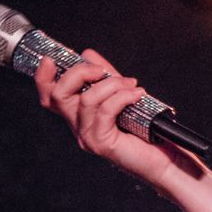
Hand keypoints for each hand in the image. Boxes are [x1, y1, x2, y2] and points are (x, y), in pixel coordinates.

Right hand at [34, 49, 182, 186]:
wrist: (166, 158)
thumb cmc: (147, 130)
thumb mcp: (123, 94)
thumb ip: (105, 76)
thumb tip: (88, 54)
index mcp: (79, 115)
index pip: (50, 96)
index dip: (44, 77)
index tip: (52, 58)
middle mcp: (78, 126)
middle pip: (57, 95)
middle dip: (78, 73)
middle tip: (102, 70)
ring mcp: (87, 136)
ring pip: (86, 100)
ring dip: (111, 85)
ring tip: (132, 85)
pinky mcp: (100, 143)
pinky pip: (105, 111)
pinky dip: (122, 97)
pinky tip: (138, 95)